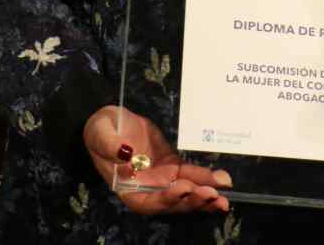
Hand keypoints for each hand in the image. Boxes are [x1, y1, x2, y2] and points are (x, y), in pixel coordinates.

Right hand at [84, 105, 230, 214]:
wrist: (112, 121)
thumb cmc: (100, 129)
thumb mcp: (99, 133)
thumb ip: (109, 144)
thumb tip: (125, 153)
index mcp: (126, 187)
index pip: (146, 201)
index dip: (165, 200)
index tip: (182, 188)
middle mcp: (146, 188)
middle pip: (172, 202)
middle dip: (192, 201)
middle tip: (212, 194)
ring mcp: (161, 178)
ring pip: (186, 192)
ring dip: (205, 195)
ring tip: (224, 197)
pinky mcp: (172, 166)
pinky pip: (191, 175)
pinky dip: (206, 179)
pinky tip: (223, 180)